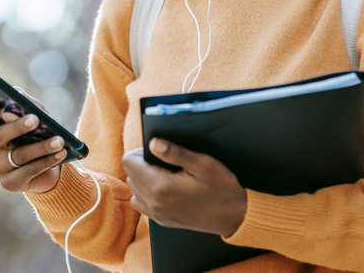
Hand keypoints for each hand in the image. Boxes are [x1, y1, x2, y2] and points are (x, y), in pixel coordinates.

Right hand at [0, 87, 67, 193]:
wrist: (49, 163)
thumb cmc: (38, 132)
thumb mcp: (34, 113)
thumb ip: (25, 102)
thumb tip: (18, 94)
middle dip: (18, 127)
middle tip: (35, 119)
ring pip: (18, 155)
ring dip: (41, 147)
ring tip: (59, 140)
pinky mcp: (10, 183)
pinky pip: (28, 171)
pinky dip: (47, 161)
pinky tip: (61, 153)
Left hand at [121, 138, 247, 237]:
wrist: (234, 216)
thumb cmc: (221, 188)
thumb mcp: (203, 164)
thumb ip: (175, 152)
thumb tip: (153, 142)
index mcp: (160, 187)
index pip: (129, 162)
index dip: (140, 151)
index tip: (157, 151)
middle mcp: (153, 203)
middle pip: (130, 175)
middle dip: (142, 165)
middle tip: (165, 162)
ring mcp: (157, 214)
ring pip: (134, 190)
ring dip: (143, 180)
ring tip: (165, 175)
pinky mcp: (162, 221)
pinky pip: (142, 204)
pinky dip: (148, 194)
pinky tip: (166, 189)